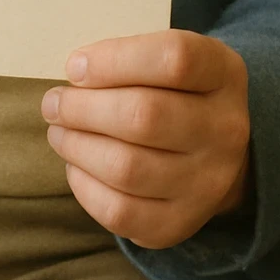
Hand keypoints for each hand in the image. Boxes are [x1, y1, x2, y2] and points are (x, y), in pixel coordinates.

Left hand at [40, 28, 251, 249]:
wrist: (213, 151)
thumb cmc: (174, 90)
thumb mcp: (168, 57)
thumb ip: (129, 57)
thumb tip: (77, 73)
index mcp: (223, 73)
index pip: (175, 59)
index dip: (114, 60)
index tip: (75, 66)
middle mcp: (225, 129)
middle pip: (144, 116)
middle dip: (82, 109)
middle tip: (54, 103)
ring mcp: (208, 182)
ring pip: (127, 168)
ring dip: (77, 147)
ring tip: (59, 132)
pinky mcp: (182, 222)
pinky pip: (121, 212)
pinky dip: (85, 188)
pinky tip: (76, 166)